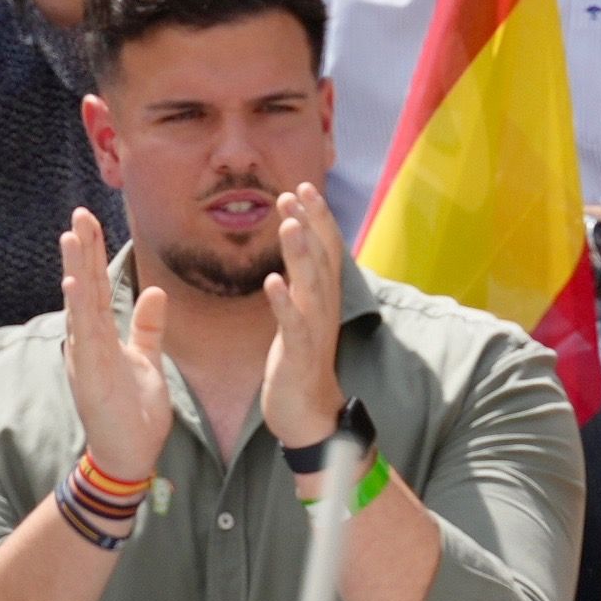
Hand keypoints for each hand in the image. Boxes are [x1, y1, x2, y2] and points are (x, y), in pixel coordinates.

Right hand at [58, 209, 174, 484]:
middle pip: (85, 287)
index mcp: (102, 337)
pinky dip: (78, 308)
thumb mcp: (147, 361)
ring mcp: (86, 356)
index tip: (91, 222)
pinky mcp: (90, 373)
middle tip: (79, 214)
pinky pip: (84, 335)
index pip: (98, 288)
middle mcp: (88, 342)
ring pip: (80, 305)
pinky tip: (74, 282)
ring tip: (72, 236)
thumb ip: (148, 327)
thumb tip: (154, 293)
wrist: (129, 457)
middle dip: (83, 250)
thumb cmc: (135, 413)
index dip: (95, 255)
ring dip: (77, 269)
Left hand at [259, 187, 351, 454]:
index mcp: (324, 298)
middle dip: (312, 223)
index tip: (304, 186)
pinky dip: (284, 302)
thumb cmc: (302, 362)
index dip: (318, 218)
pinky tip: (272, 281)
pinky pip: (292, 324)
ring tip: (288, 222)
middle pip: (323, 258)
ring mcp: (314, 331)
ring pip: (311, 285)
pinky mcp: (298, 354)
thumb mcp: (304, 316)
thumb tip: (299, 251)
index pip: (327, 249)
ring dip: (300, 252)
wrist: (309, 414)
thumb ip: (304, 283)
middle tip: (299, 190)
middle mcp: (325, 309)